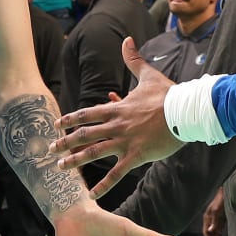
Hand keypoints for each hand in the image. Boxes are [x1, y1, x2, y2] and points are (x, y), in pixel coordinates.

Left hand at [52, 38, 181, 195]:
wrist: (187, 111)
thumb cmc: (169, 94)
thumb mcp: (148, 75)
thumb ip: (133, 60)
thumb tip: (126, 40)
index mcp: (117, 108)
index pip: (86, 114)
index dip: (69, 119)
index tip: (56, 125)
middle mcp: (117, 125)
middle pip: (84, 134)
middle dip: (64, 142)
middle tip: (49, 149)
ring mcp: (125, 141)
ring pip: (94, 152)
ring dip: (75, 161)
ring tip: (60, 168)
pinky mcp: (137, 155)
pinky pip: (117, 172)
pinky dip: (103, 184)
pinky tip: (91, 195)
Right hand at [202, 189, 225, 235]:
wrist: (227, 193)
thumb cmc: (220, 201)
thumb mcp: (216, 211)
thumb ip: (214, 221)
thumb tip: (210, 231)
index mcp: (207, 217)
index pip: (206, 231)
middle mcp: (210, 218)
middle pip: (210, 231)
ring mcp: (216, 218)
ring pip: (215, 230)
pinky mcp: (221, 217)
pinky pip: (219, 227)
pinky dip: (220, 232)